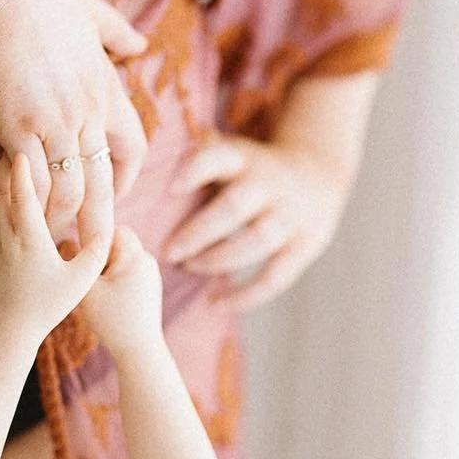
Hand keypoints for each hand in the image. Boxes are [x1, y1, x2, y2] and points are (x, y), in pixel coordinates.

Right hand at [0, 0, 148, 237]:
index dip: (127, 178)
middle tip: (93, 248)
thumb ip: (116, 31)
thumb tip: (140, 45)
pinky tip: (20, 219)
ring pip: (73, 193)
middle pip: (107, 182)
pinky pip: (35, 184)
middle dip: (102, 220)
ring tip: (52, 244)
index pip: (133, 146)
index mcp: (106, 86)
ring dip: (64, 222)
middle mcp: (88, 112)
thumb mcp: (88, 8)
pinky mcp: (18, 129)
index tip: (113, 195)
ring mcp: (55, 123)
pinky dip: (31, 206)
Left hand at [0, 153, 112, 342]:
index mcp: (30, 239)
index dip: (22, 169)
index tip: (23, 147)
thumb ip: (95, 253)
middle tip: (9, 143)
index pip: (23, 195)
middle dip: (3, 166)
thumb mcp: (80, 282)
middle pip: (0, 193)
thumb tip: (110, 229)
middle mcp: (6, 237)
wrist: (5, 332)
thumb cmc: (45, 307)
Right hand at [79, 227, 164, 357]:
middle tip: (89, 276)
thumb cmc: (112, 321)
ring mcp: (152, 273)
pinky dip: (117, 278)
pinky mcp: (151, 285)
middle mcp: (148, 260)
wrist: (139, 349)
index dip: (95, 239)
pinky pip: (130, 270)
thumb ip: (80, 263)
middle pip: (119, 243)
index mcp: (135, 257)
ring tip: (98, 289)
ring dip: (109, 267)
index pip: (114, 229)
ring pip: (123, 257)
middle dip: (102, 255)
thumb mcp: (88, 289)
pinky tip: (109, 297)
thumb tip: (72, 243)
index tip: (84, 257)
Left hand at [164, 134, 349, 310]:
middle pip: (235, 206)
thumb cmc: (253, 173)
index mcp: (245, 159)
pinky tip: (216, 302)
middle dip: (199, 231)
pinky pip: (275, 276)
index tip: (172, 187)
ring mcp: (290, 215)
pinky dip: (245, 295)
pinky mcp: (305, 245)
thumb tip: (139, 173)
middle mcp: (270, 184)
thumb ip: (198, 163)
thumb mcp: (233, 156)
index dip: (197, 169)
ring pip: (257, 240)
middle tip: (170, 252)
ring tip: (191, 267)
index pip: (221, 156)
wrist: (318, 177)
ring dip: (219, 259)